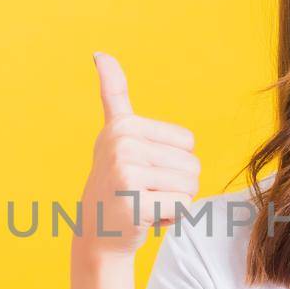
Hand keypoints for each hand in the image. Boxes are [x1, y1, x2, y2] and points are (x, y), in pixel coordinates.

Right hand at [77, 52, 200, 257]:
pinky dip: (172, 219)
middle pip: (192, 164)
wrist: (97, 235)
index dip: (173, 162)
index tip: (140, 170)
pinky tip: (146, 219)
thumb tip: (100, 52)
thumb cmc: (116, 184)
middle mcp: (122, 143)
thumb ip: (113, 94)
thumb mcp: (115, 135)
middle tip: (144, 192)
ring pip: (190, 186)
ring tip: (145, 203)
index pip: (187, 142)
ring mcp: (126, 171)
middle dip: (175, 185)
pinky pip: (184, 207)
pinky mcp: (135, 200)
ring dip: (174, 202)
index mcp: (124, 125)